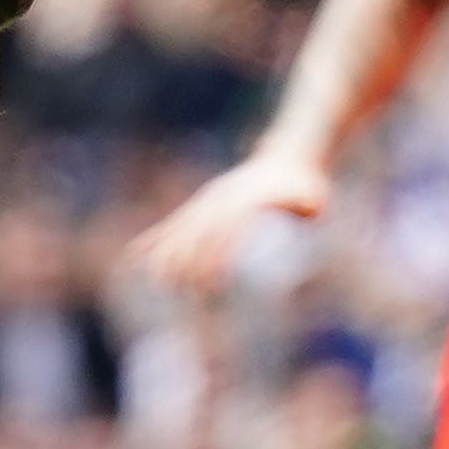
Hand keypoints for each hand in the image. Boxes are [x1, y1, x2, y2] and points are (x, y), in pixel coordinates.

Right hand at [127, 148, 331, 290]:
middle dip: (187, 263)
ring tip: (158, 279)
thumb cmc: (303, 181)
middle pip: (195, 234)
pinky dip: (156, 238)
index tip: (210, 284)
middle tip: (187, 293)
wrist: (288, 154)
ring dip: (166, 253)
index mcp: (240, 199)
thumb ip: (309, 201)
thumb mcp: (311, 191)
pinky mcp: (204, 204)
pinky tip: (137, 254)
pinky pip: (175, 222)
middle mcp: (219, 200)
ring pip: (179, 228)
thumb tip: (311, 208)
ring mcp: (208, 201)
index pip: (221, 232)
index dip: (213, 257)